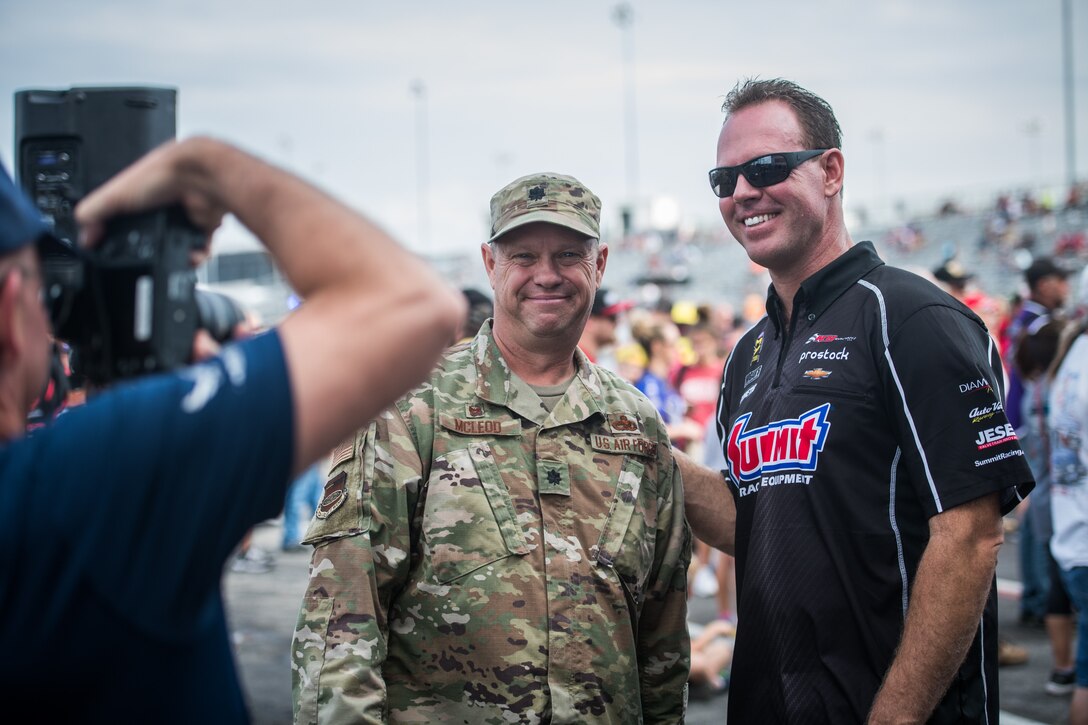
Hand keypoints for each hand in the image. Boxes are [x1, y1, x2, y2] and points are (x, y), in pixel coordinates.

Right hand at [74, 137, 226, 250]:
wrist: (199, 175)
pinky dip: (198, 254)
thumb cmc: (162, 174)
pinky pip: (201, 245)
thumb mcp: (115, 194)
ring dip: (178, 257)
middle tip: (151, 258)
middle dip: (153, 251)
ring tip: (176, 260)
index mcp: (140, 194)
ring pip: (179, 244)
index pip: (125, 220)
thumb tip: (83, 233)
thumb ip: (94, 212)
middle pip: (155, 237)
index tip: (117, 252)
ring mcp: (185, 214)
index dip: (120, 238)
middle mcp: (164, 204)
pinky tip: (192, 255)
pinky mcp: (205, 222)